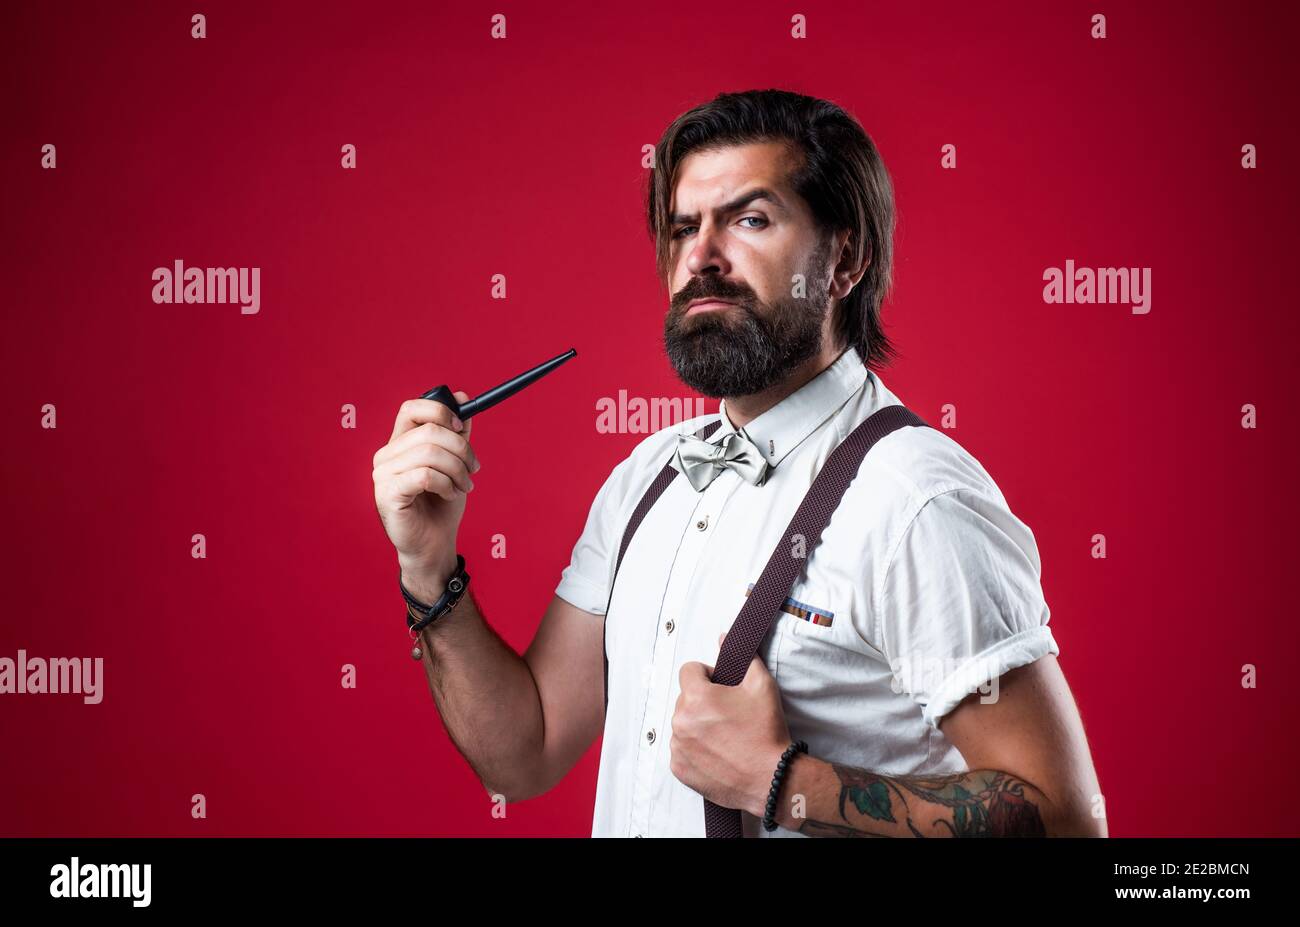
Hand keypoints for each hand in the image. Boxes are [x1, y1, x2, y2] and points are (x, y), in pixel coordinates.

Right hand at [372, 390, 481, 592]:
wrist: (434, 544)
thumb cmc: (441, 505)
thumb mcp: (455, 463)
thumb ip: (457, 433)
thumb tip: (463, 397)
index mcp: (400, 443)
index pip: (411, 409)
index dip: (440, 412)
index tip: (461, 428)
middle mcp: (386, 455)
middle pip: (429, 432)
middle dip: (461, 449)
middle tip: (474, 468)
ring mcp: (383, 475)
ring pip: (429, 453)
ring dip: (457, 469)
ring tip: (466, 486)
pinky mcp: (388, 494)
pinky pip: (425, 475)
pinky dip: (446, 484)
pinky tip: (450, 494)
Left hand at [669, 632, 791, 817]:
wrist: (771, 778)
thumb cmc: (766, 733)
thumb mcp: (762, 686)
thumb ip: (743, 658)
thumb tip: (725, 639)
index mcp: (697, 697)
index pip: (688, 670)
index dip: (706, 675)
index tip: (720, 687)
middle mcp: (681, 721)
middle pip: (685, 699)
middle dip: (703, 702)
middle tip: (727, 714)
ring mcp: (678, 747)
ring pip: (682, 724)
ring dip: (697, 725)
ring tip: (724, 736)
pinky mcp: (680, 769)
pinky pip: (681, 749)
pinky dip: (695, 749)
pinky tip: (717, 753)